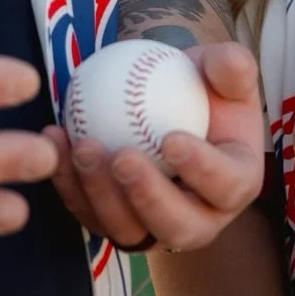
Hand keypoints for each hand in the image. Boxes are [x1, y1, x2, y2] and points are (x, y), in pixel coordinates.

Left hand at [49, 42, 261, 251]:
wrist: (168, 105)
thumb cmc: (203, 86)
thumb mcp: (225, 69)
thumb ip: (232, 65)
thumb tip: (229, 65)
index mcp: (237, 183)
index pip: (225, 184)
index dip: (201, 169)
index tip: (171, 138)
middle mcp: (201, 218)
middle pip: (176, 226)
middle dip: (146, 197)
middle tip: (121, 157)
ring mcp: (154, 228)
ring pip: (127, 230)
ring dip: (100, 194)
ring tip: (83, 147)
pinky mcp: (115, 225)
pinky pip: (89, 214)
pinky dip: (69, 183)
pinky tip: (57, 141)